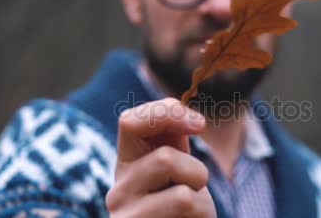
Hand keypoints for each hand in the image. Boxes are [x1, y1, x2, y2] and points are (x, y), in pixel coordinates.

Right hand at [106, 98, 215, 216]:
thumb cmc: (181, 210)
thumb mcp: (178, 170)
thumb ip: (174, 140)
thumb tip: (188, 117)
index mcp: (127, 165)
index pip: (129, 122)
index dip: (167, 113)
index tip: (199, 125)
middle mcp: (118, 192)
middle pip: (166, 159)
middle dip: (196, 172)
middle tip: (193, 191)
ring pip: (183, 196)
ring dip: (203, 202)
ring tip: (190, 215)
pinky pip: (189, 213)